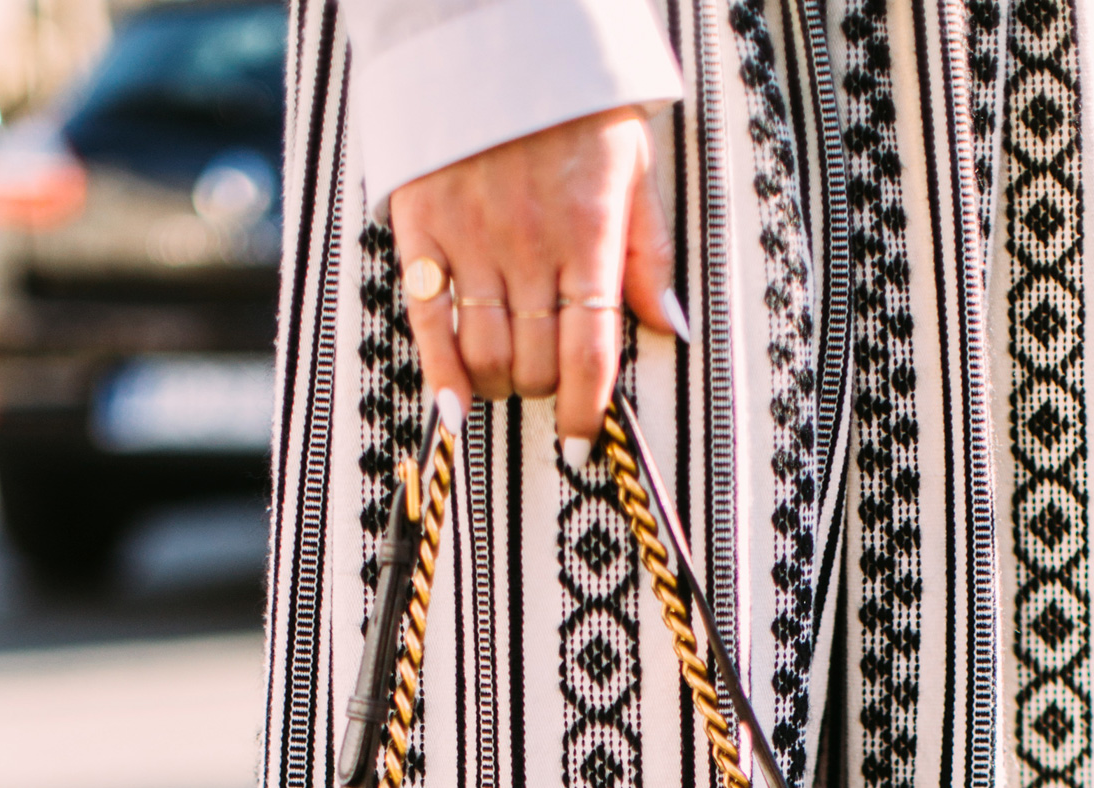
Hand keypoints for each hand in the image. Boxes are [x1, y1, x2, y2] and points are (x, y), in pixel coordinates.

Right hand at [390, 109, 681, 454]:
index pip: (591, 350)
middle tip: (545, 385)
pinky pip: (428, 319)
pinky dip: (440, 371)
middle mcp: (531, 244)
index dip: (585, 407)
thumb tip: (671, 327)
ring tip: (507, 380)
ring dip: (499, 384)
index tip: (580, 440)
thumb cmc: (573, 100)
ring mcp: (472, 237)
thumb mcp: (631, 162)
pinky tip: (452, 408)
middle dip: (543, 390)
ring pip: (486, 352)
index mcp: (589, 232)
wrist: (491, 25)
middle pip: (537, 362)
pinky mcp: (422, 224)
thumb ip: (649, 251)